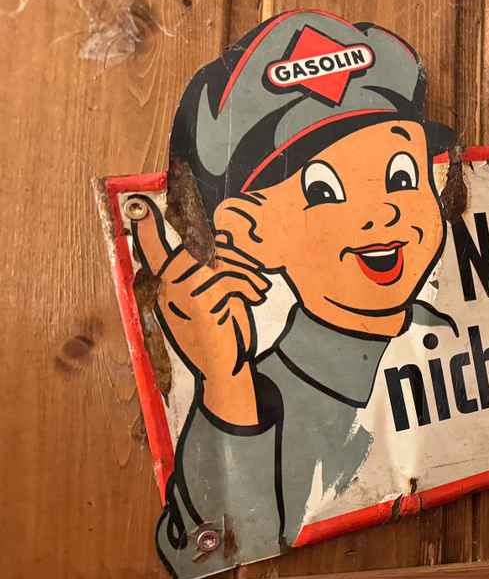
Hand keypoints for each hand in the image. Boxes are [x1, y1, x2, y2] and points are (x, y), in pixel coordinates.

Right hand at [132, 200, 270, 426]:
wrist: (225, 372)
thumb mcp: (207, 306)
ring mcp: (183, 295)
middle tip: (250, 273)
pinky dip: (247, 282)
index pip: (151, 252)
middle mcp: (168, 290)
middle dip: (229, 254)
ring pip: (215, 259)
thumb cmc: (220, 339)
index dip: (147, 229)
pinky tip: (256, 295)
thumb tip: (215, 251)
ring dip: (243, 272)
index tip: (141, 207)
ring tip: (257, 289)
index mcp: (165, 291)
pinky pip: (226, 274)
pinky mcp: (202, 301)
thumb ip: (201, 280)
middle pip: (194, 247)